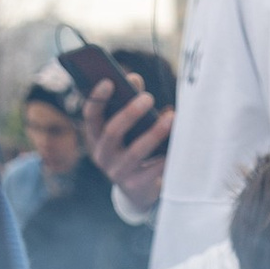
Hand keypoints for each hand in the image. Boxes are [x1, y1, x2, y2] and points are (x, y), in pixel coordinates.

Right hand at [84, 76, 170, 211]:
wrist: (137, 189)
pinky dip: (167, 154)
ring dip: (155, 133)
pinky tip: (179, 142)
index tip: (109, 81)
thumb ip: (129, 101)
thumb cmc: (132, 146)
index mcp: (95, 136)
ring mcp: (117, 172)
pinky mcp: (136, 186)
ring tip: (171, 117)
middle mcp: (102, 155)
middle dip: (130, 113)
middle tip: (148, 97)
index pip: (91, 116)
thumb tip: (134, 79)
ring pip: (135, 151)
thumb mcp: (127, 127)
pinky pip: (153, 169)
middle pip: (113, 132)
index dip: (97, 98)